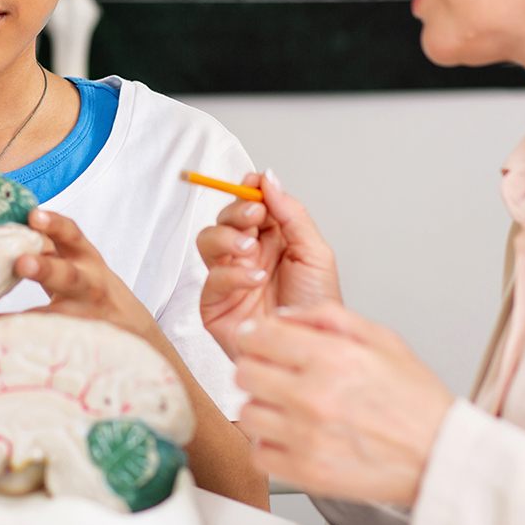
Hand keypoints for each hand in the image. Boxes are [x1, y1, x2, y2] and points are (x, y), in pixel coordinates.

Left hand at [0, 209, 159, 343]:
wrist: (133, 327)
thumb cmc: (91, 287)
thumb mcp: (79, 261)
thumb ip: (49, 248)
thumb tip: (0, 230)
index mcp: (85, 259)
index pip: (70, 237)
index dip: (54, 225)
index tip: (34, 215)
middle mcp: (86, 288)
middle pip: (67, 277)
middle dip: (44, 269)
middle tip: (22, 263)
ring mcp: (80, 319)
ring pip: (54, 319)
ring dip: (19, 320)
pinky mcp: (73, 342)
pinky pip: (42, 343)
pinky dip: (11, 342)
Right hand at [197, 170, 341, 359]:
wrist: (314, 346)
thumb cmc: (317, 305)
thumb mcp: (314, 253)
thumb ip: (291, 215)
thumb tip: (267, 178)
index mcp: (271, 239)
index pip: (249, 204)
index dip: (247, 192)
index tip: (254, 186)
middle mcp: (246, 255)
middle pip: (224, 219)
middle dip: (236, 211)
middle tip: (255, 215)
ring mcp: (229, 278)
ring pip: (207, 242)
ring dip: (226, 237)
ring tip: (250, 248)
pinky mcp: (216, 305)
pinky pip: (212, 280)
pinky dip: (232, 274)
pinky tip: (254, 278)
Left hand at [233, 302, 453, 504]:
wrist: (441, 457)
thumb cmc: (417, 402)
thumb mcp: (382, 339)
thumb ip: (327, 317)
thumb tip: (283, 315)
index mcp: (333, 358)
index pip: (260, 337)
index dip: (255, 335)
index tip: (259, 341)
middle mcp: (315, 396)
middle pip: (244, 373)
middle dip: (257, 368)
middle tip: (275, 374)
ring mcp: (307, 437)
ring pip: (247, 412)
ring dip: (263, 407)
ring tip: (288, 408)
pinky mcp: (306, 472)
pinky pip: (259, 452)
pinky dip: (270, 444)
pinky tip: (292, 436)